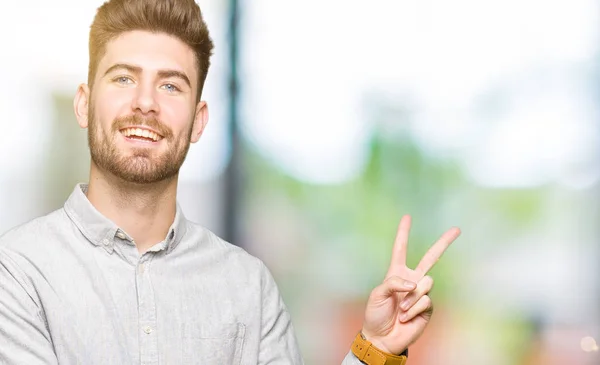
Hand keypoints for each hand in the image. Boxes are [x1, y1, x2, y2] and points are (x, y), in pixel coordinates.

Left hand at [361, 215, 460, 353]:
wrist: (382, 338)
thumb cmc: (376, 315)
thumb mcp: (378, 294)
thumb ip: (394, 282)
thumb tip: (415, 282)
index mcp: (396, 273)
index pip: (400, 249)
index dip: (403, 233)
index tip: (407, 216)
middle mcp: (411, 280)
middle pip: (431, 258)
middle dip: (444, 243)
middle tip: (457, 229)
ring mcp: (421, 293)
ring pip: (425, 283)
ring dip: (411, 298)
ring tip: (401, 310)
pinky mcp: (427, 307)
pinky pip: (425, 301)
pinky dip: (414, 310)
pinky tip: (406, 318)